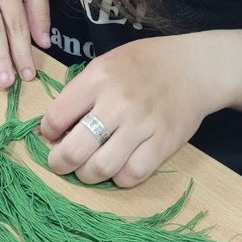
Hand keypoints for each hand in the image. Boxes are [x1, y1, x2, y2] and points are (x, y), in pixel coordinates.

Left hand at [39, 35, 225, 187]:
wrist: (193, 67)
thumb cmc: (143, 64)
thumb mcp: (106, 63)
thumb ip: (81, 91)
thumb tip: (56, 127)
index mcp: (98, 78)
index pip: (57, 116)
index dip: (48, 131)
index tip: (52, 135)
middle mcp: (118, 102)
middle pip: (75, 150)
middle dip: (59, 162)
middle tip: (60, 162)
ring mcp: (143, 125)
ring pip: (101, 168)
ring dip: (87, 174)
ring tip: (87, 168)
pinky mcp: (164, 143)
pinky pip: (132, 174)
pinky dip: (119, 178)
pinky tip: (118, 168)